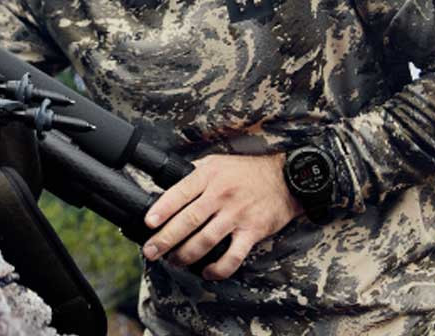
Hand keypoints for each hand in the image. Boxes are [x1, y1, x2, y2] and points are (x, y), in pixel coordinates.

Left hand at [143, 153, 302, 280]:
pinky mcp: (252, 231)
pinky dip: (218, 268)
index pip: (180, 193)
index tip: (148, 222)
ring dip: (186, 255)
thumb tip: (169, 183)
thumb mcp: (217, 162)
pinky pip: (233, 256)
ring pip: (206, 240)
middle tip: (151, 251)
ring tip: (174, 262)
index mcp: (209, 175)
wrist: (285, 178)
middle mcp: (221, 194)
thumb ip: (195, 172)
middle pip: (189, 220)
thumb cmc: (246, 171)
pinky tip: (207, 271)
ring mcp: (237, 214)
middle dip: (166, 238)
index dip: (163, 209)